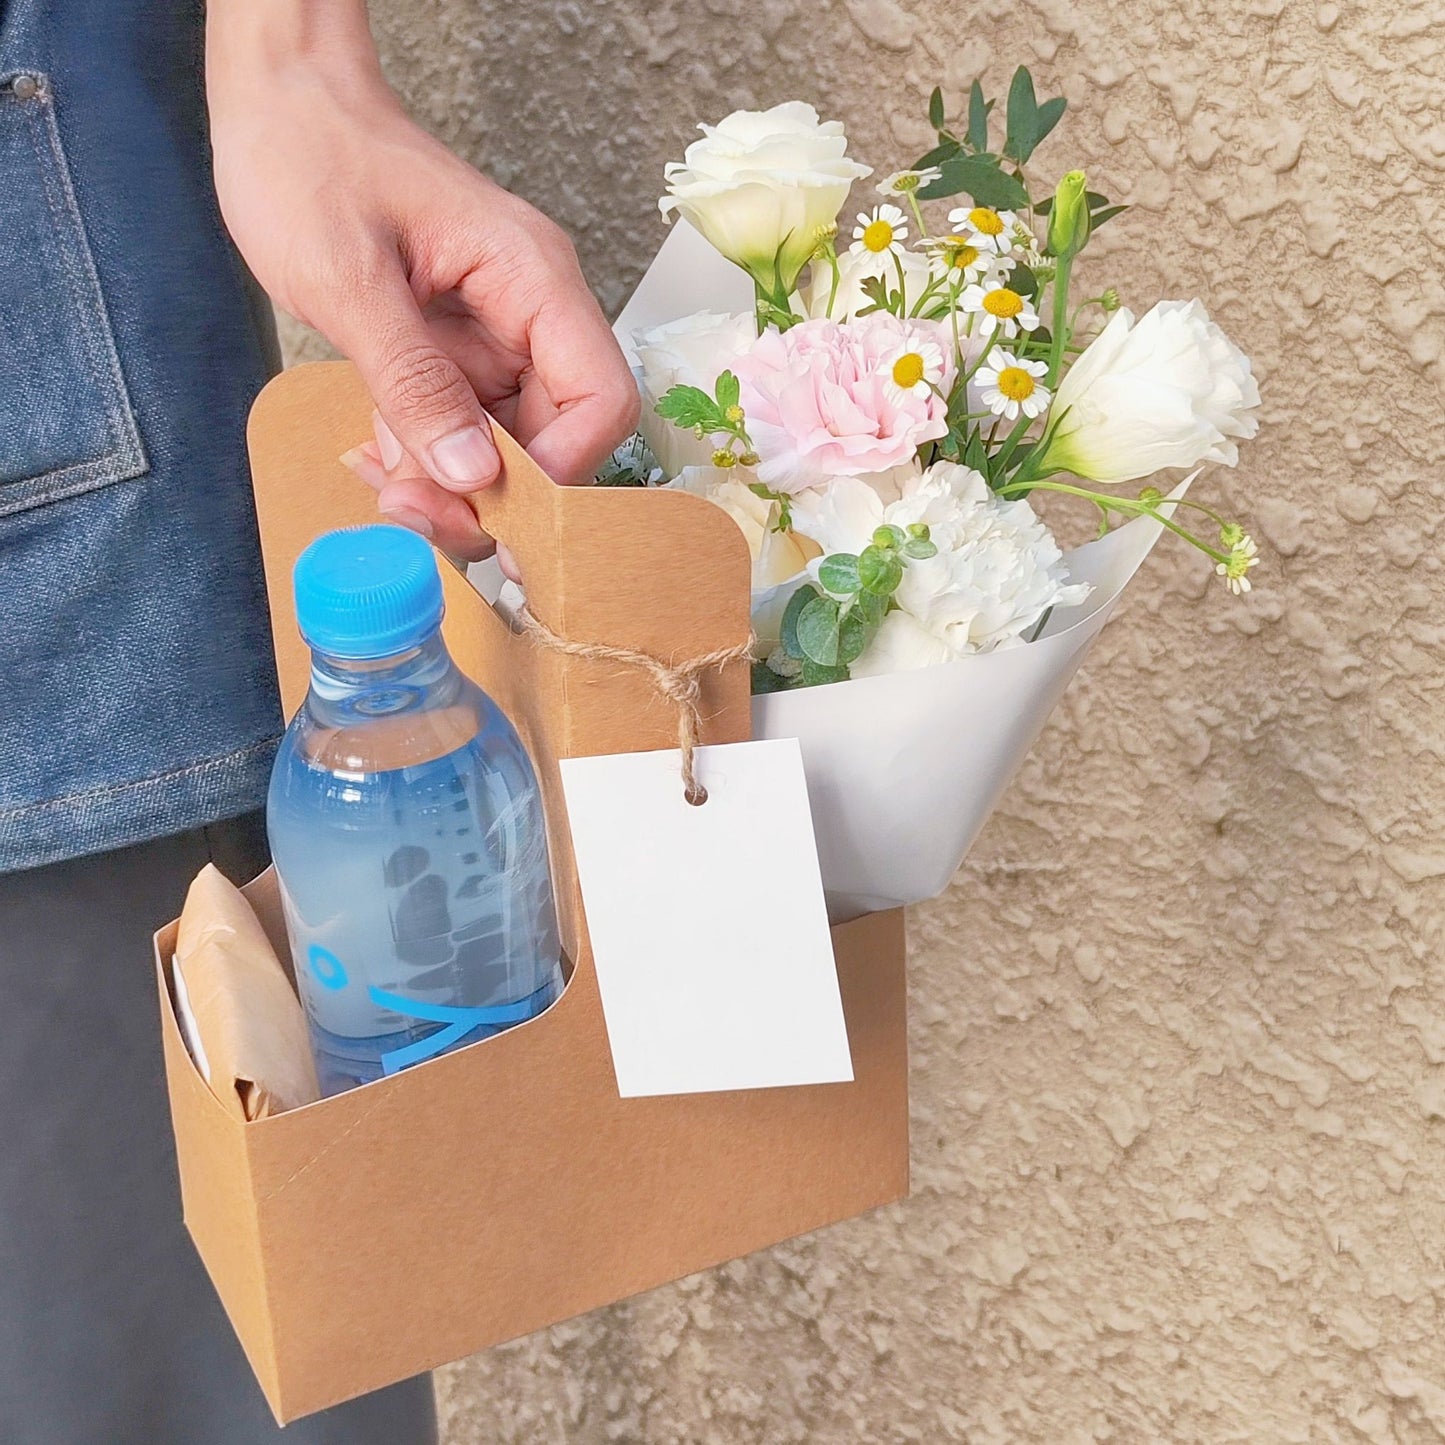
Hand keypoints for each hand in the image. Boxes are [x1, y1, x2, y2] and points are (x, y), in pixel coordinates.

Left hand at [206, 13, 637, 560]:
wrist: (277, 102)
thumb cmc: (308, 159)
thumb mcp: (350, 280)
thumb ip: (414, 382)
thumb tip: (474, 475)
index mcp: (533, 279)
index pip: (600, 401)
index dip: (558, 468)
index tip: (484, 502)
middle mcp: (530, 313)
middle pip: (556, 436)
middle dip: (490, 487)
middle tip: (409, 507)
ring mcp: (495, 334)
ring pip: (505, 443)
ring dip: (448, 477)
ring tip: (378, 473)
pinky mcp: (457, 349)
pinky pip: (461, 424)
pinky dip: (422, 451)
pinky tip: (374, 449)